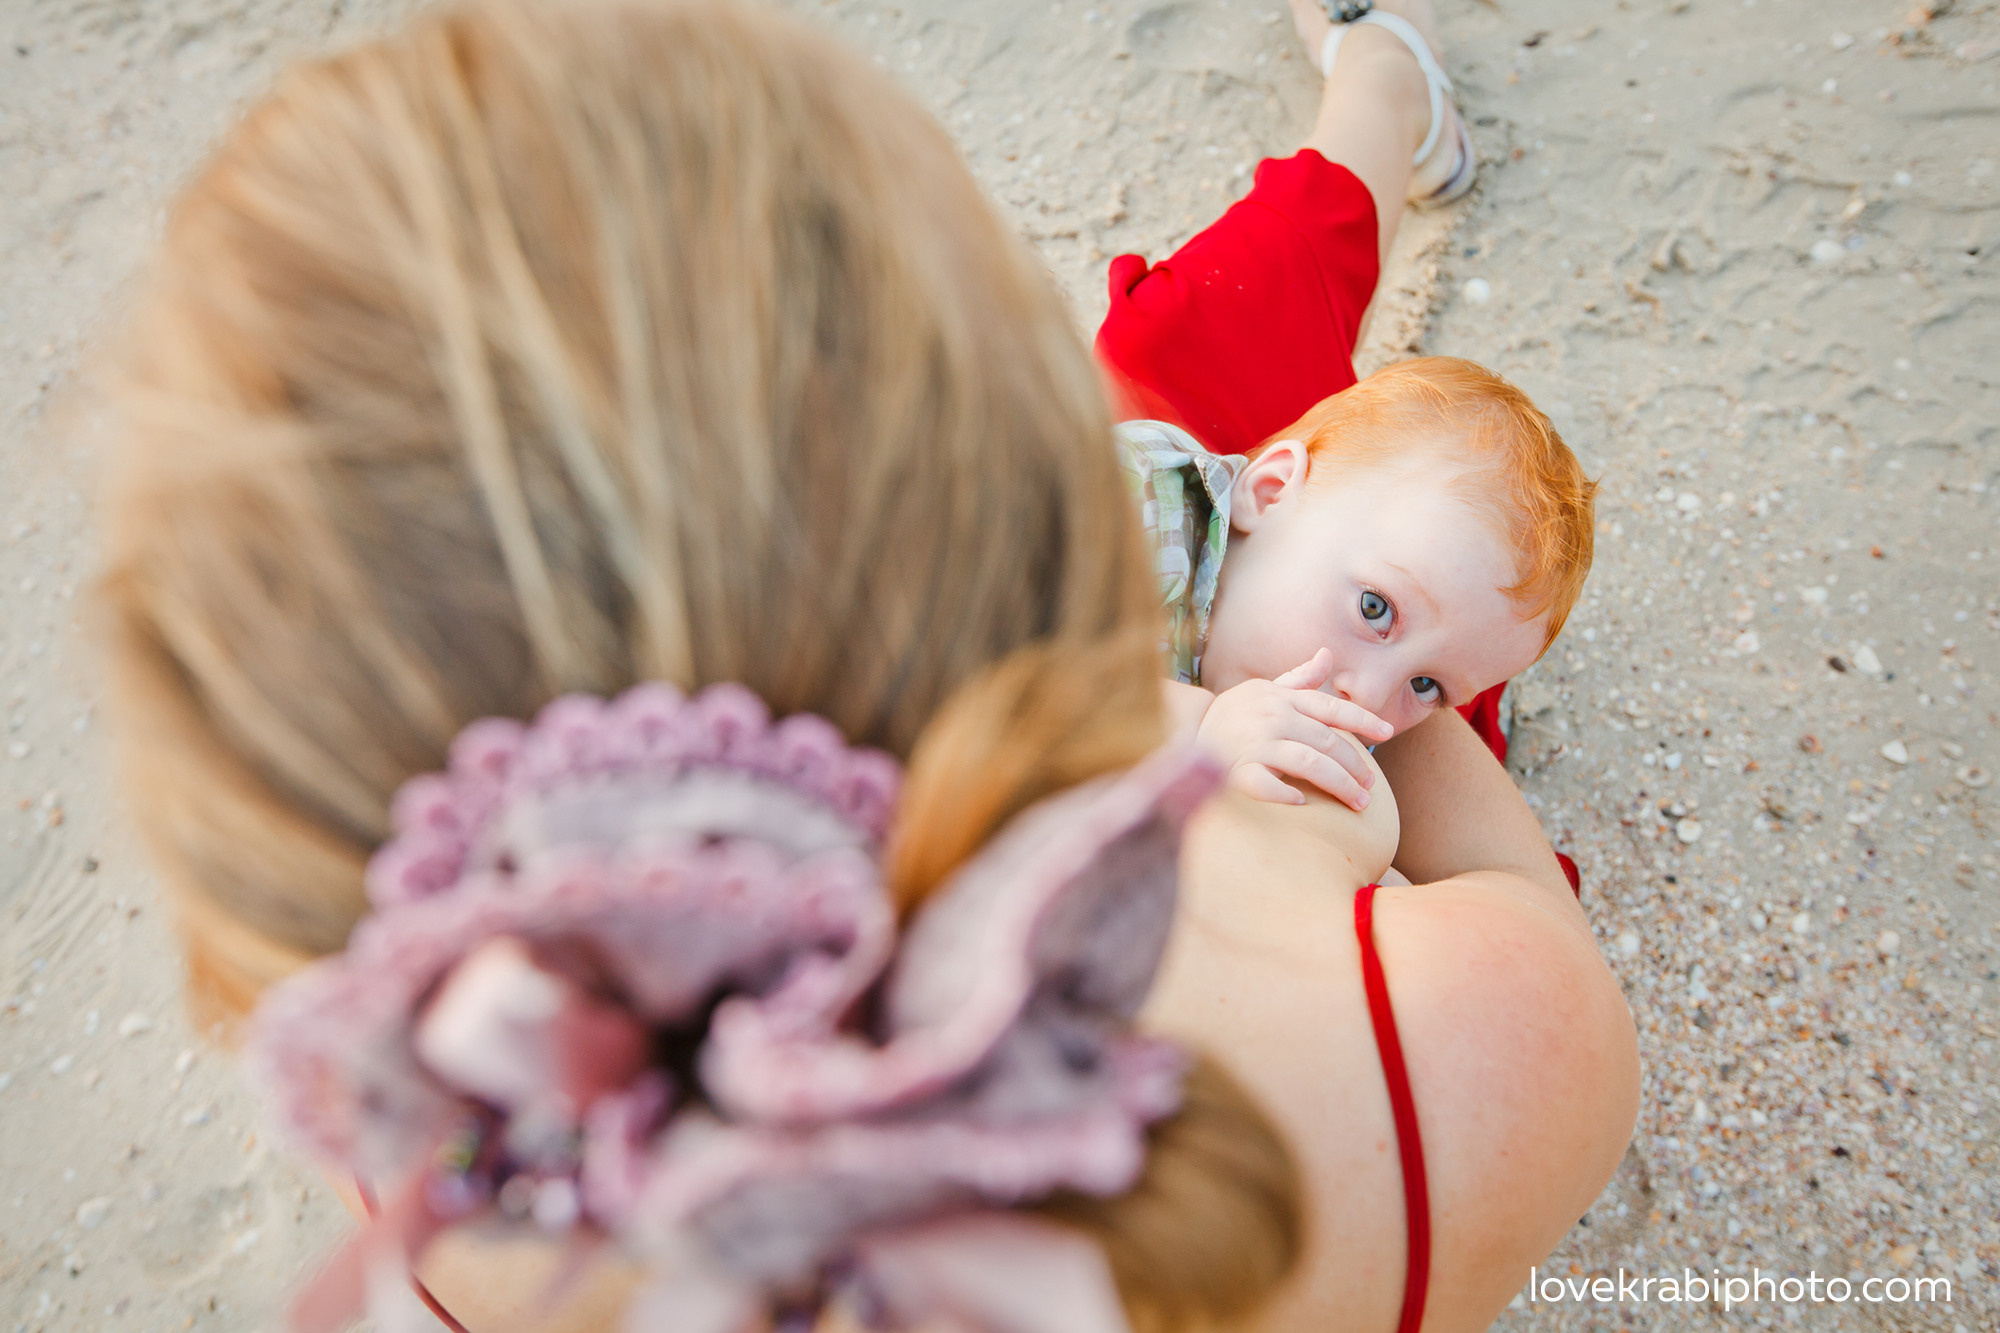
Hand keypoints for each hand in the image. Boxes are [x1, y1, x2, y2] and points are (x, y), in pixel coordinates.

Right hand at [1195, 649, 1391, 809]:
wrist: (1181, 735)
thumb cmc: (1232, 716)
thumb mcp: (1263, 691)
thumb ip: (1299, 679)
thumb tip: (1328, 655)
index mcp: (1282, 699)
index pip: (1331, 708)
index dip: (1363, 720)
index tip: (1388, 733)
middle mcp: (1272, 718)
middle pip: (1328, 741)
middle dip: (1356, 766)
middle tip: (1370, 788)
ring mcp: (1254, 743)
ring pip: (1310, 763)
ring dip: (1340, 784)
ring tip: (1358, 803)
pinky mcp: (1235, 770)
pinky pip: (1266, 784)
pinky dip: (1286, 794)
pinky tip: (1302, 802)